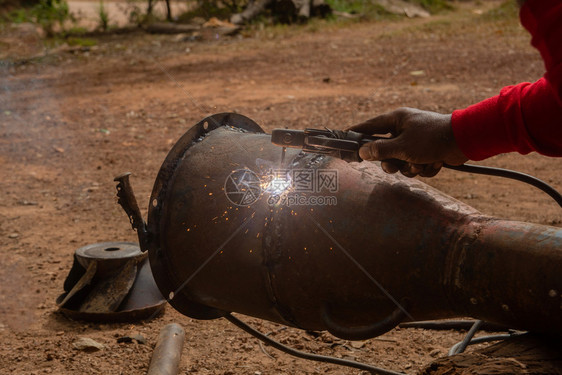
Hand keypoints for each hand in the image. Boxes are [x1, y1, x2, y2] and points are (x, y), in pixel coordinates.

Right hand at [347, 107, 467, 177]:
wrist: (465, 141)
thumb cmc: (432, 138)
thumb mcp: (402, 147)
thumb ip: (380, 151)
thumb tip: (362, 152)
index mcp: (396, 120)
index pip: (369, 126)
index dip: (356, 134)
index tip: (344, 141)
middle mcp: (404, 129)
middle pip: (385, 151)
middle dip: (393, 162)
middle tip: (397, 164)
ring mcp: (416, 141)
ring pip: (402, 162)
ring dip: (411, 167)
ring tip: (423, 163)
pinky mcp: (427, 151)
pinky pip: (416, 166)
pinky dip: (425, 168)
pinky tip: (435, 163)